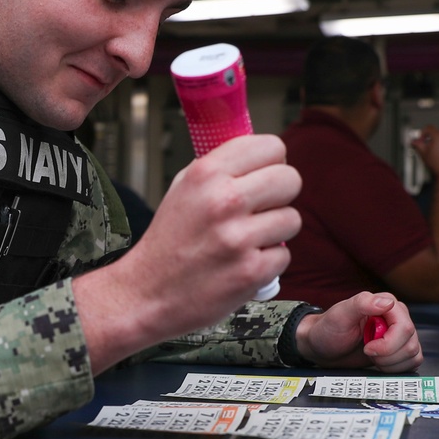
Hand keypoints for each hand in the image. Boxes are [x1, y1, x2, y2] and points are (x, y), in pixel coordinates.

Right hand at [75, 134, 301, 372]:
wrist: (147, 292)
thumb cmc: (168, 241)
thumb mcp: (182, 189)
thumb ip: (219, 169)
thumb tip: (260, 155)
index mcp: (205, 174)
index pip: (269, 146)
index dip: (271, 161)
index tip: (263, 173)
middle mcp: (223, 200)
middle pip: (289, 179)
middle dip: (281, 194)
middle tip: (262, 207)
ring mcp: (238, 238)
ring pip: (291, 219)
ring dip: (274, 231)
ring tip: (247, 239)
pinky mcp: (251, 271)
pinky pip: (283, 255)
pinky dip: (267, 261)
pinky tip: (241, 263)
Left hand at [294, 292, 422, 372]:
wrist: (322, 347)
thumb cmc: (328, 329)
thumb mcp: (340, 314)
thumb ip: (362, 303)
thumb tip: (387, 302)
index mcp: (387, 305)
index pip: (404, 327)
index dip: (388, 343)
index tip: (368, 348)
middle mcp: (397, 318)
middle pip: (411, 343)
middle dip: (387, 355)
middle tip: (366, 351)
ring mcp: (400, 335)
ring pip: (414, 355)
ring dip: (391, 363)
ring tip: (370, 355)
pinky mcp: (400, 350)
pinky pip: (413, 363)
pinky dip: (395, 368)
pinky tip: (379, 362)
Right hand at [410, 125, 438, 178]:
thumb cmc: (438, 165)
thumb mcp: (423, 153)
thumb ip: (418, 145)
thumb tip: (415, 142)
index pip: (429, 128)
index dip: (423, 132)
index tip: (422, 138)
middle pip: (438, 133)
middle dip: (432, 139)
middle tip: (428, 147)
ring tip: (437, 153)